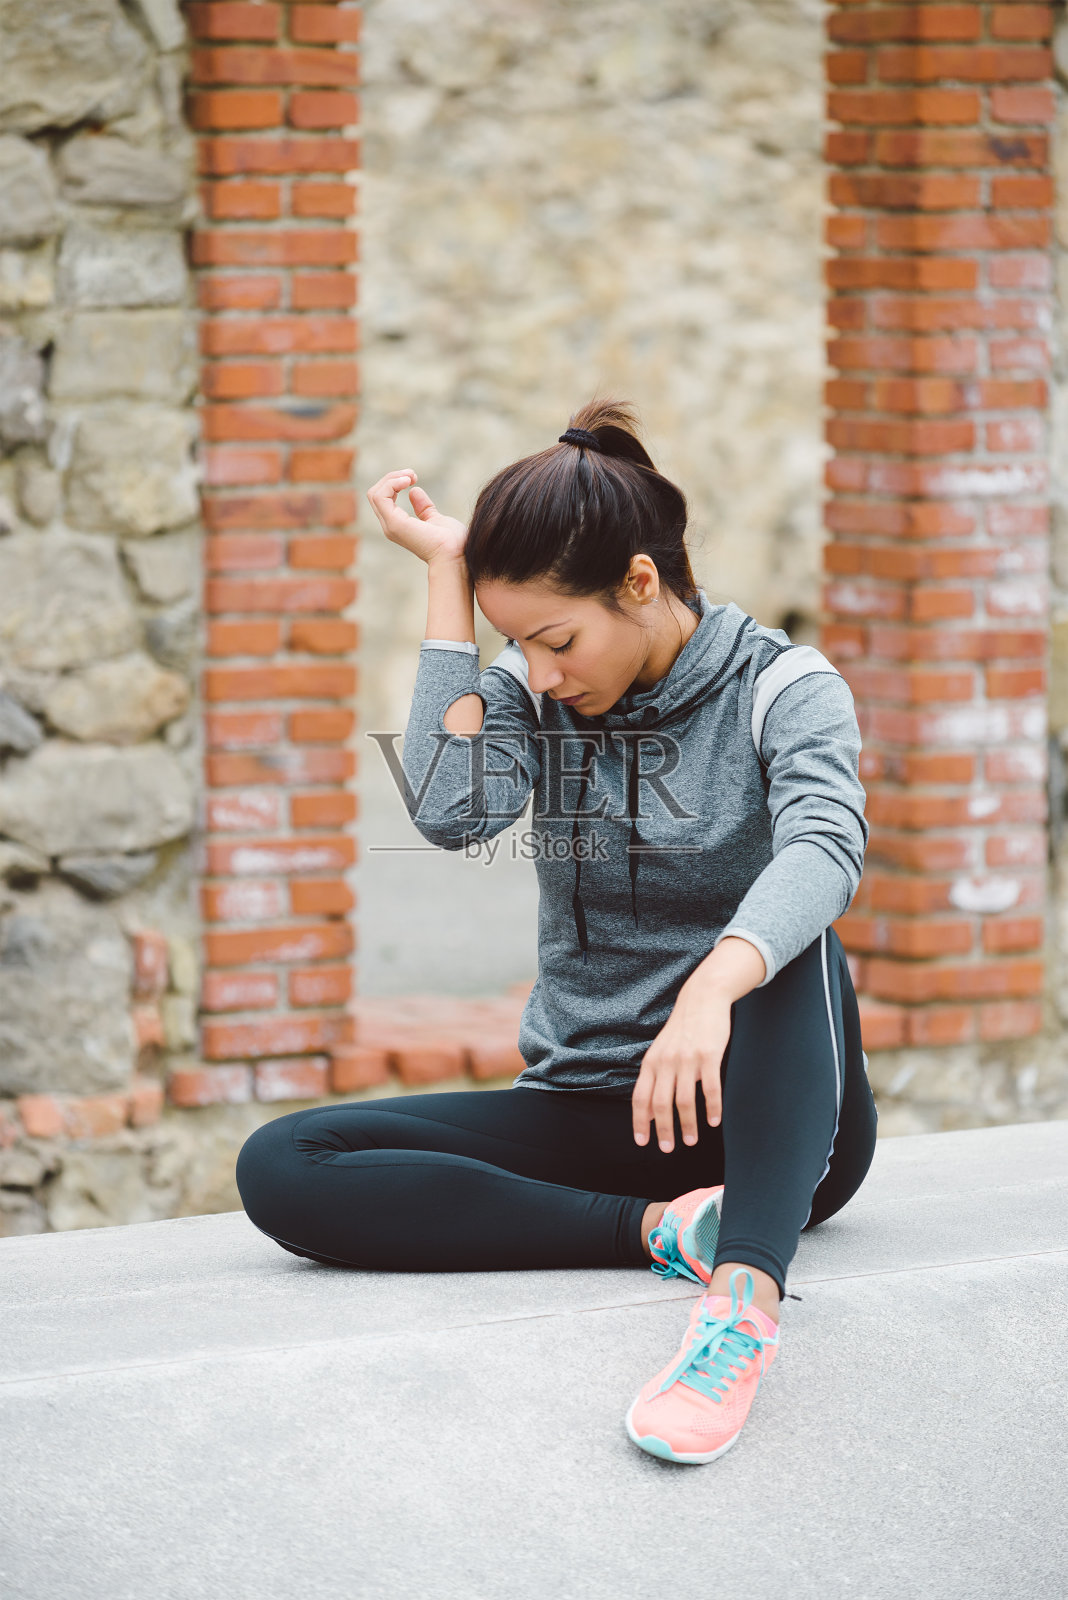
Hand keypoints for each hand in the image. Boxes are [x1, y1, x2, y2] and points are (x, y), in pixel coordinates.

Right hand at [365, 469, 467, 566]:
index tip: (414, 478)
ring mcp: (390, 525)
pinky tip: (408, 481)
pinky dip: (391, 483)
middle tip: (413, 475)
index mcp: (398, 526)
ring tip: (411, 476)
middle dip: (392, 478)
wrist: (456, 554)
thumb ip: (423, 508)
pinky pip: (380, 496)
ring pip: (375, 493)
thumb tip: (414, 491)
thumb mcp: (435, 518)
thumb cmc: (451, 542)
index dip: (394, 483)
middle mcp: (390, 526)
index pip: (383, 499)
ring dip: (391, 478)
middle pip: (376, 494)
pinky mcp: (394, 523)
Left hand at [631, 983, 732, 1152]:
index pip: (640, 1097)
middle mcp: (666, 1062)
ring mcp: (688, 1059)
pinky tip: (714, 1121)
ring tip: (691, 1141)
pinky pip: (710, 1088)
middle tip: (668, 1149)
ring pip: (685, 1100)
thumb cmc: (682, 1030)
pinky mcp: (709, 1056)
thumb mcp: (661, 1052)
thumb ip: (654, 1080)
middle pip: (661, 1103)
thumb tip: (649, 1113)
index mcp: (651, 1062)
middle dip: (664, 1130)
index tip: (642, 1142)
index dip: (640, 1121)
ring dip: (687, 1125)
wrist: (702, 998)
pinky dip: (712, 1108)